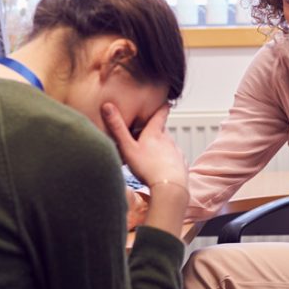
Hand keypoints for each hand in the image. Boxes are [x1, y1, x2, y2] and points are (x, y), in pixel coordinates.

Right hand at [103, 102, 187, 236]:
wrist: (170, 187)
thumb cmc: (147, 167)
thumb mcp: (128, 147)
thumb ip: (117, 128)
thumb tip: (107, 105)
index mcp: (155, 133)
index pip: (160, 114)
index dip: (162, 107)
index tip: (165, 102)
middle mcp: (168, 140)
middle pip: (162, 131)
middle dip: (156, 130)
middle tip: (147, 131)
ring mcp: (176, 152)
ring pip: (168, 145)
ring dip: (161, 146)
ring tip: (151, 153)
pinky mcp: (181, 165)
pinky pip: (174, 159)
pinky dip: (168, 160)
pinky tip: (162, 168)